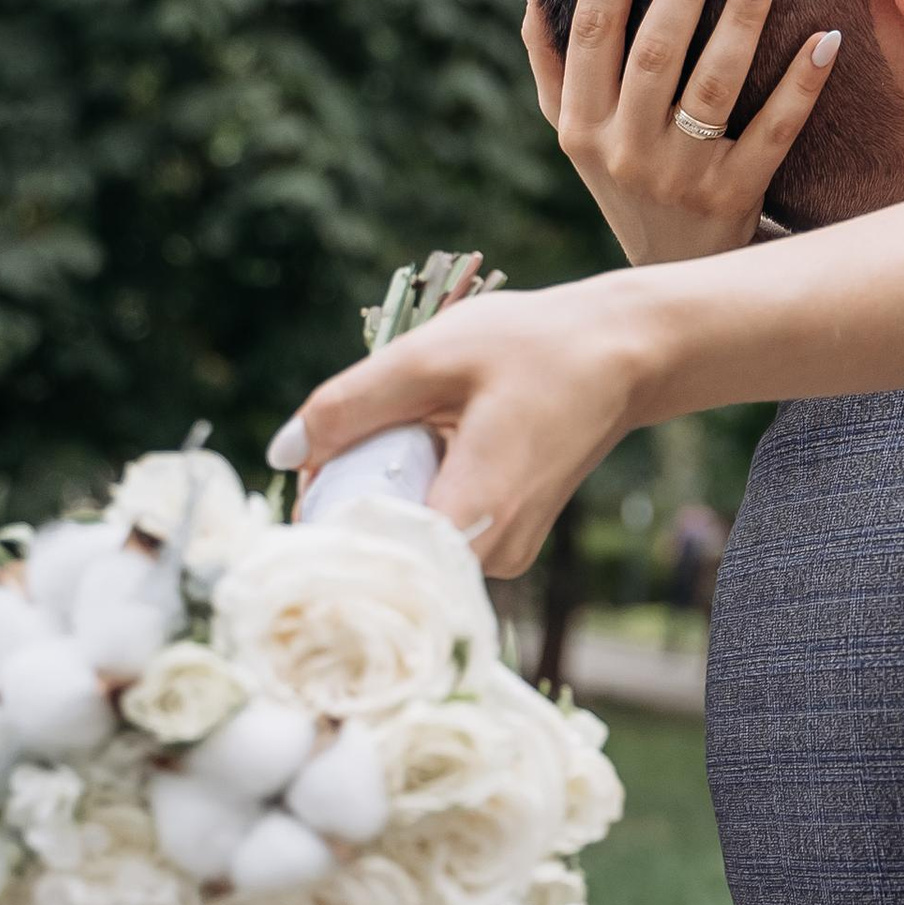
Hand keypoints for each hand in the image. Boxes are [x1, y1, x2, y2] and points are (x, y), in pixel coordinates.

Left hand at [278, 276, 657, 576]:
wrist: (623, 354)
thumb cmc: (534, 346)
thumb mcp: (430, 357)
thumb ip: (349, 405)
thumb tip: (280, 453)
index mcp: (475, 514)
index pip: (369, 557)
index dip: (322, 525)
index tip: (304, 479)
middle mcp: (492, 555)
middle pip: (382, 551)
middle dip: (347, 499)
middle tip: (352, 436)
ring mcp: (503, 557)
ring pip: (405, 542)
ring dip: (382, 493)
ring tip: (413, 430)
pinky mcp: (505, 545)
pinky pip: (432, 532)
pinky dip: (413, 493)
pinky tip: (433, 446)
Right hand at [525, 0, 838, 264]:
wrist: (673, 277)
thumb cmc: (625, 181)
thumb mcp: (574, 131)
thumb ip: (551, 58)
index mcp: (580, 125)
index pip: (590, 31)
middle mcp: (625, 150)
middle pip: (654, 51)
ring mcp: (683, 176)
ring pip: (714, 85)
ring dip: (741, 21)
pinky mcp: (736, 197)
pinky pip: (774, 131)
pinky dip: (802, 84)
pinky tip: (825, 38)